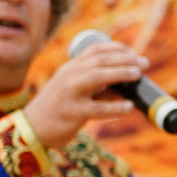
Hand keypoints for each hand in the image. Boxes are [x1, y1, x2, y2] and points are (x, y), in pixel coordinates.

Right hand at [22, 39, 149, 147]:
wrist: (32, 128)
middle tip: (144, 63)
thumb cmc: (58, 108)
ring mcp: (70, 93)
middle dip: (124, 59)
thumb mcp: (75, 90)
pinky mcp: (72, 113)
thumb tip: (128, 86)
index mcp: (71, 68)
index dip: (117, 49)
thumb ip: (98, 86)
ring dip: (120, 73)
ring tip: (138, 75)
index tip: (134, 53)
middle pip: (100, 60)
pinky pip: (97, 108)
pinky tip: (128, 106)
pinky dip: (115, 107)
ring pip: (97, 77)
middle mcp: (69, 76)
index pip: (95, 50)